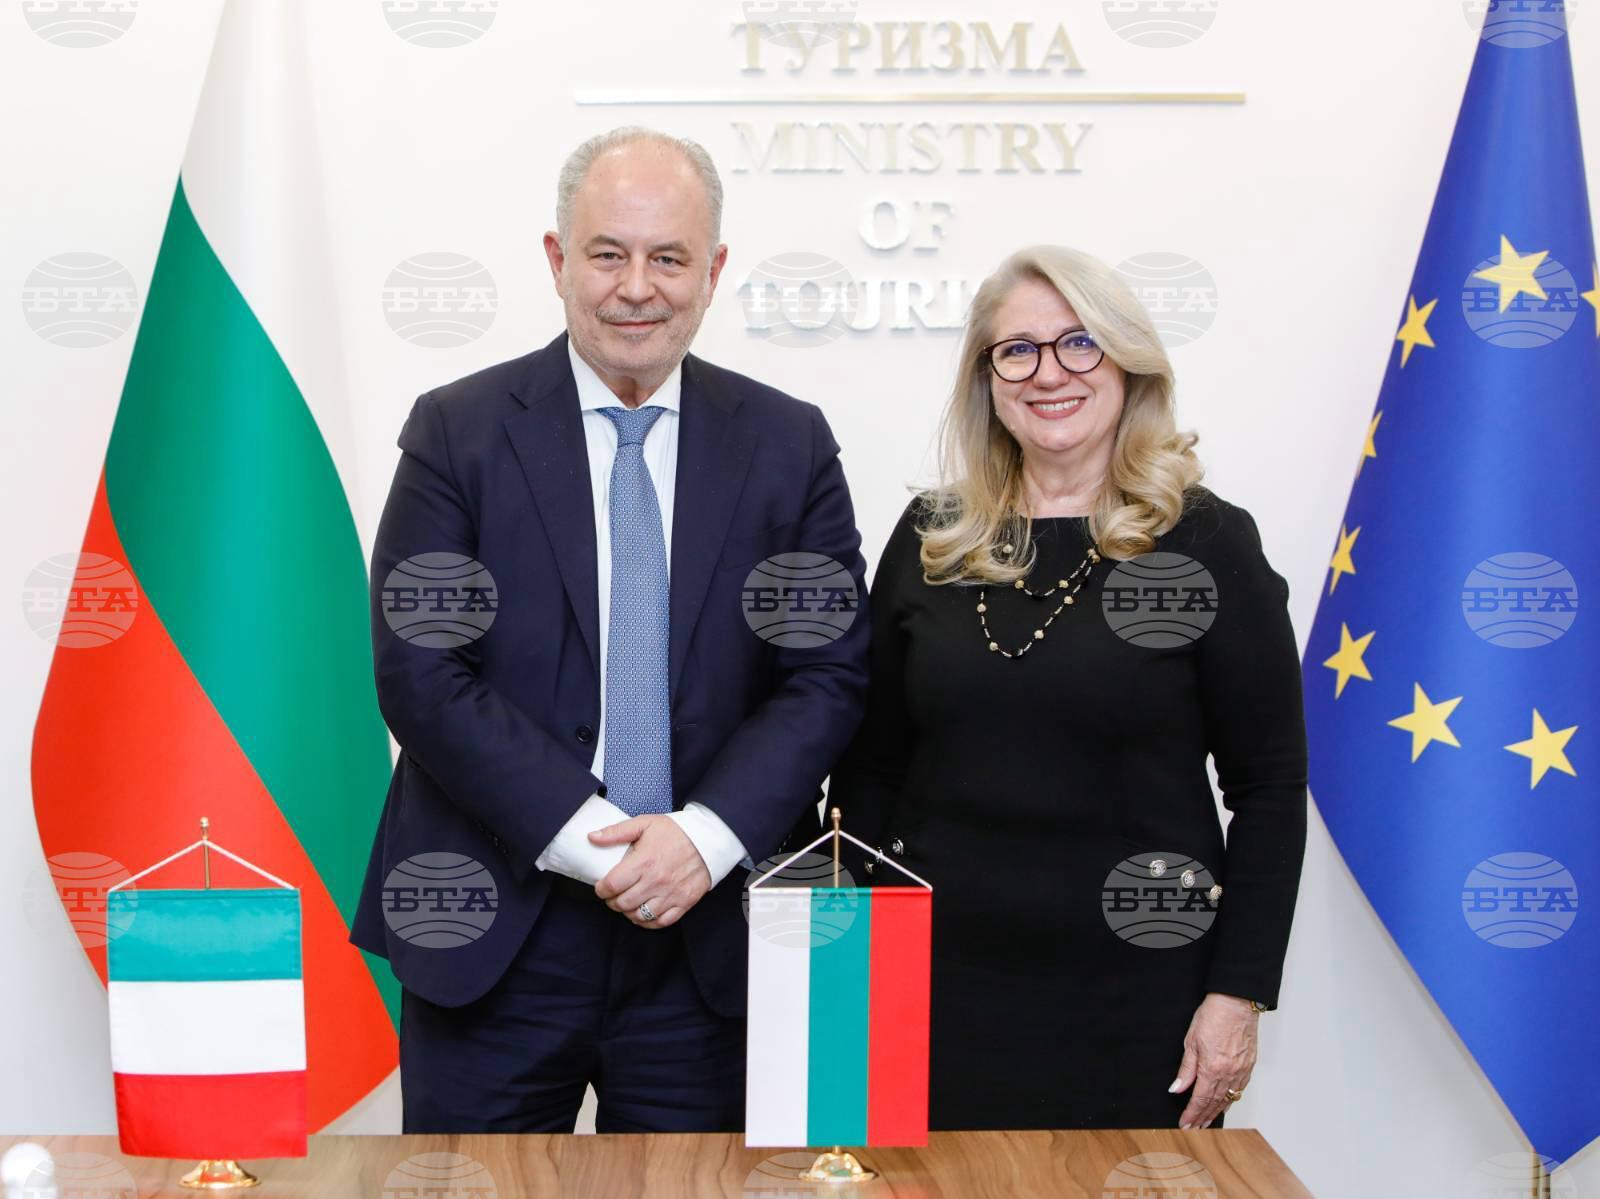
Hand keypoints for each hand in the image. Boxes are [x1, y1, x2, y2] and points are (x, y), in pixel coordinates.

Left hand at [590, 814, 711, 928]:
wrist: (709, 840)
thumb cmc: (676, 832)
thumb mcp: (645, 824)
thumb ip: (616, 832)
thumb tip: (592, 837)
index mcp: (644, 862)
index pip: (612, 885)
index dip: (601, 889)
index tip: (601, 886)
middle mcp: (656, 881)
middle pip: (623, 903)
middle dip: (612, 901)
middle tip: (612, 895)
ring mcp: (671, 895)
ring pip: (640, 916)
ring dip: (628, 912)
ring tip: (627, 903)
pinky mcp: (684, 903)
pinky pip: (661, 922)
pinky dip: (648, 921)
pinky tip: (643, 913)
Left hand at [1169, 992, 1258, 1128]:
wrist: (1237, 1003)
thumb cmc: (1213, 1016)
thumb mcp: (1191, 1041)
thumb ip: (1186, 1070)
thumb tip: (1177, 1089)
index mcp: (1212, 1069)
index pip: (1200, 1099)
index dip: (1191, 1114)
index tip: (1185, 1124)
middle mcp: (1229, 1074)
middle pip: (1214, 1103)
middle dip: (1202, 1117)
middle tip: (1194, 1129)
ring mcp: (1241, 1071)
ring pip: (1228, 1098)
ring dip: (1216, 1111)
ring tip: (1207, 1121)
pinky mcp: (1249, 1065)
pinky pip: (1239, 1089)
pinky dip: (1231, 1099)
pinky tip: (1225, 1103)